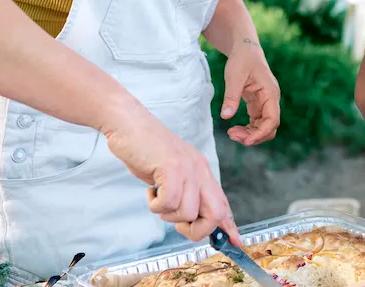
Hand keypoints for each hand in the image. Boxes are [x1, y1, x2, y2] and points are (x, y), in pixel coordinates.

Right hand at [101, 103, 240, 243]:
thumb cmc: (147, 151)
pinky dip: (155, 204)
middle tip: (177, 224)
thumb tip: (193, 218)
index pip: (223, 203)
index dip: (229, 226)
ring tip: (157, 195)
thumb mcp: (173, 172)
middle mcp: (200, 171)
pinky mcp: (172, 168)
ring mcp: (188, 169)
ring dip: (167, 214)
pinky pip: (168, 203)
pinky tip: (150, 189)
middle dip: (197, 230)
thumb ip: (185, 191)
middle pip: (215, 214)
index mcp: (203, 172)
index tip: (235, 241)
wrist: (130, 124)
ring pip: (188, 213)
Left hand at [220, 38, 280, 146]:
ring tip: (231, 133)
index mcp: (271, 93)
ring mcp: (265, 103)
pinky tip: (234, 129)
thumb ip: (231, 96)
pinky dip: (247, 128)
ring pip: (262, 126)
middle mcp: (271, 100)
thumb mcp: (234, 76)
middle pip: (269, 127)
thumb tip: (226, 117)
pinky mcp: (258, 104)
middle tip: (232, 135)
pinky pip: (256, 122)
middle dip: (253, 136)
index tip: (246, 140)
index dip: (260, 133)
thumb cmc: (242, 59)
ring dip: (249, 134)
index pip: (272, 120)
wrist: (245, 49)